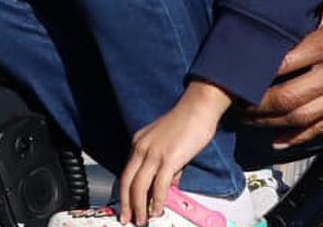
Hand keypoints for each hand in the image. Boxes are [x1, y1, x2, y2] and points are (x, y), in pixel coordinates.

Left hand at [117, 83, 231, 225]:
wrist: (198, 107)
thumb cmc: (187, 122)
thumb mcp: (168, 143)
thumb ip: (166, 164)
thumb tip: (169, 184)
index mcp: (139, 143)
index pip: (126, 172)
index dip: (124, 192)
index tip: (125, 206)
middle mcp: (142, 148)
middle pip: (127, 182)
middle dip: (126, 204)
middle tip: (126, 219)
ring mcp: (154, 154)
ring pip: (139, 187)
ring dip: (139, 207)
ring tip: (142, 221)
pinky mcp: (168, 159)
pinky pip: (158, 186)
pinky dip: (156, 201)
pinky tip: (157, 210)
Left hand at [247, 0, 322, 147]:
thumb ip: (306, 7)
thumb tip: (266, 11)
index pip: (283, 64)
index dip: (254, 74)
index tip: (232, 75)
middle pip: (290, 98)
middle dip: (256, 105)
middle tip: (233, 102)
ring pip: (305, 118)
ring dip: (272, 123)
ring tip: (247, 119)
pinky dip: (299, 136)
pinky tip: (276, 138)